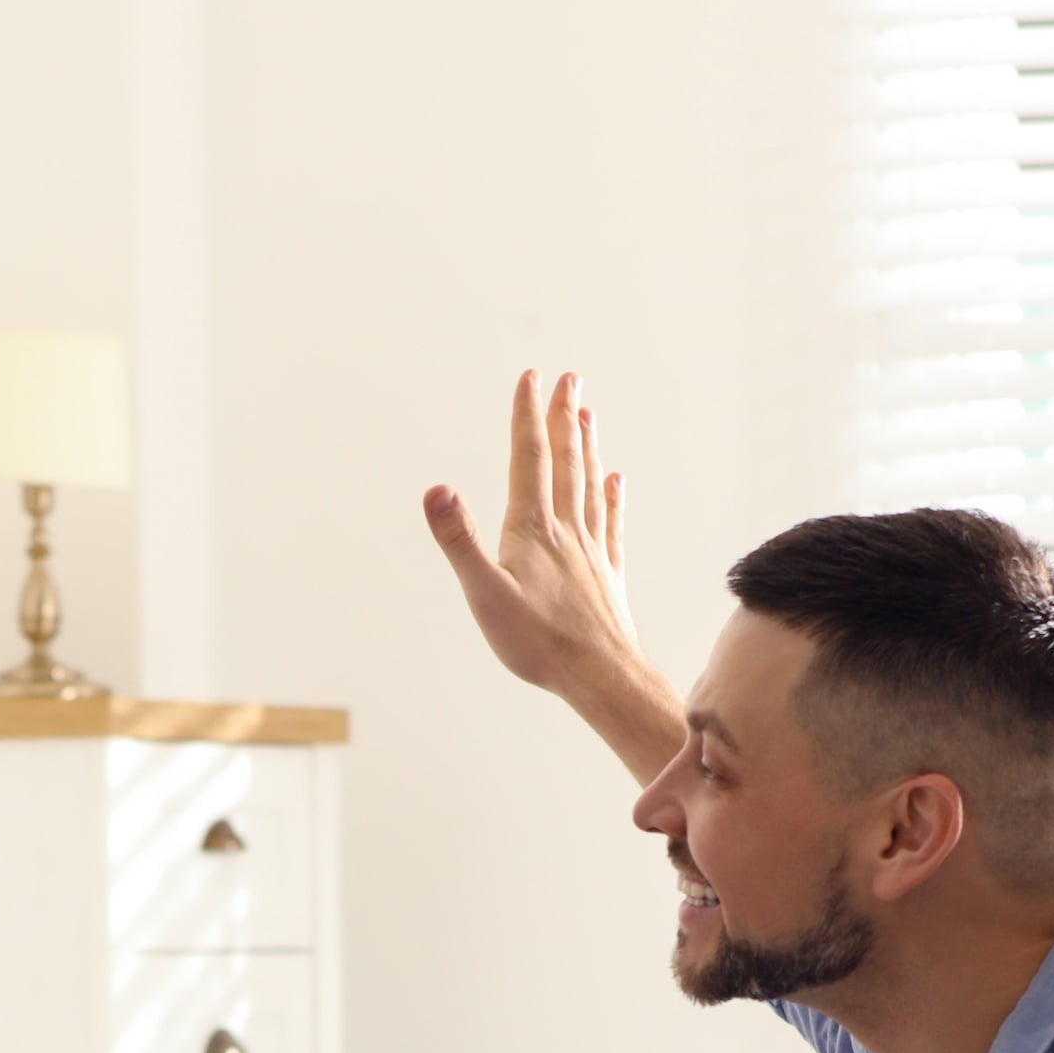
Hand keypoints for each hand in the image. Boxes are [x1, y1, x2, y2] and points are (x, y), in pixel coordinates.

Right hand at [423, 369, 652, 713]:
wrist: (599, 674)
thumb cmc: (539, 642)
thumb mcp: (485, 594)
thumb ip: (460, 541)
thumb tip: (437, 491)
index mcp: (533, 530)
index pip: (529, 459)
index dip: (527, 416)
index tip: (531, 377)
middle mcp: (566, 531)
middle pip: (565, 462)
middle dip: (563, 417)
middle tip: (568, 378)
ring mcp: (591, 551)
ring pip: (589, 485)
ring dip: (586, 447)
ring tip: (587, 415)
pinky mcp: (607, 574)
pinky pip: (610, 524)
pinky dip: (613, 497)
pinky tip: (616, 480)